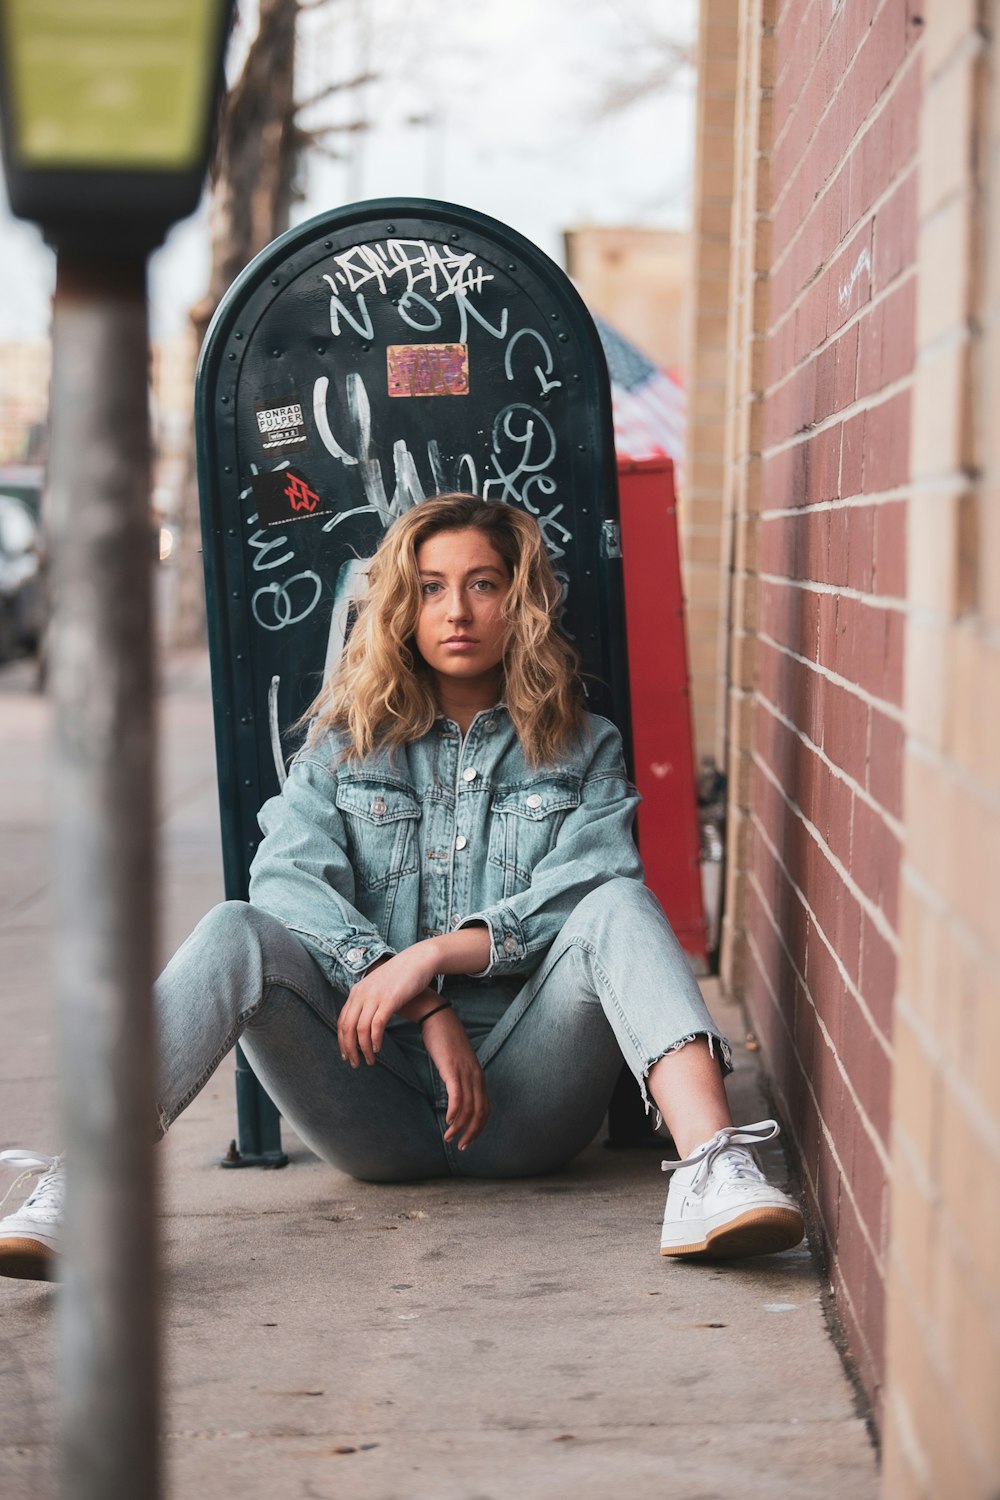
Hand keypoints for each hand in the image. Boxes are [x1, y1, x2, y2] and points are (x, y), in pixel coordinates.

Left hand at [338, 947, 437, 1065]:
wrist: (419, 960)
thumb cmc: (401, 976)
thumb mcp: (378, 987)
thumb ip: (368, 1001)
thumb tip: (364, 1022)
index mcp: (357, 991)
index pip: (342, 1021)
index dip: (342, 1041)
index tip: (347, 1055)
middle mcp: (362, 993)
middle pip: (347, 1027)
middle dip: (349, 1049)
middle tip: (355, 1064)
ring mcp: (375, 996)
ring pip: (360, 1029)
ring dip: (363, 1048)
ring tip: (370, 1060)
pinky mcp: (389, 999)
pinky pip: (377, 1025)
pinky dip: (375, 1040)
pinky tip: (378, 1048)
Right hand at [419, 1007, 489, 1149]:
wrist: (438, 1017)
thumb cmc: (444, 1039)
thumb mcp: (456, 1062)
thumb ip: (459, 1077)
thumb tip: (455, 1092)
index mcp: (478, 1076)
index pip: (485, 1108)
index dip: (479, 1128)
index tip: (469, 1139)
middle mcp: (475, 1076)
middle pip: (480, 1112)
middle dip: (472, 1133)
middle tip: (462, 1147)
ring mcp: (465, 1072)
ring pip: (469, 1108)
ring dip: (459, 1127)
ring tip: (449, 1138)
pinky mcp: (452, 1069)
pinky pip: (457, 1096)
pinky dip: (454, 1112)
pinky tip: (447, 1121)